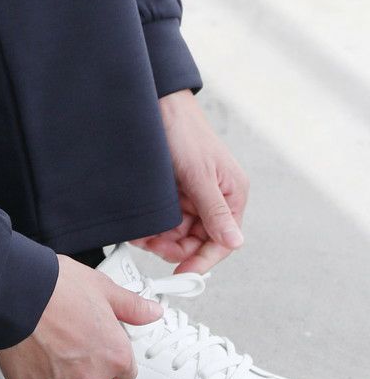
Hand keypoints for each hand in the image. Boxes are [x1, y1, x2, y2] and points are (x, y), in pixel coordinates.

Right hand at [0, 254, 163, 378]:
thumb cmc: (56, 288)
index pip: (126, 376)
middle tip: (79, 357)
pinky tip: (34, 362)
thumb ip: (131, 306)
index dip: (114, 361)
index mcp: (114, 356)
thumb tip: (152, 311)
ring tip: (56, 362)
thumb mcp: (102, 288)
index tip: (103, 351)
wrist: (15, 292)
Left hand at [130, 88, 249, 274]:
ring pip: (180, 232)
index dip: (203, 260)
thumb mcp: (199, 175)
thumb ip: (216, 211)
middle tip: (154, 247)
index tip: (183, 273)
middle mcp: (215, 198)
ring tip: (144, 235)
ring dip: (162, 237)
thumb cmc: (186, 132)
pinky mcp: (175, 191)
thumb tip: (234, 242)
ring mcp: (194, 195)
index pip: (223, 241)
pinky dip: (155, 225)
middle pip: (198, 240)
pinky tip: (143, 226)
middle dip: (175, 247)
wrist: (159, 105)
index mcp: (233, 195)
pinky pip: (167, 218)